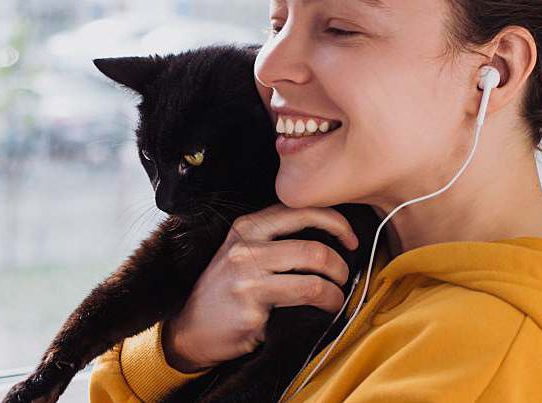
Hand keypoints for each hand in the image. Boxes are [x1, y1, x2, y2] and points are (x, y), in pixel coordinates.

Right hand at [162, 203, 358, 371]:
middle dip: (339, 265)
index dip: (335, 222)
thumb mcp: (242, 252)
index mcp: (247, 227)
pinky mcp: (253, 307)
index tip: (350, 239)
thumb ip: (276, 237)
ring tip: (335, 297)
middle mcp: (246, 248)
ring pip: (314, 278)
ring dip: (335, 291)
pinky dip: (324, 306)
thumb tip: (330, 233)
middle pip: (314, 248)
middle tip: (343, 276)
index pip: (300, 211)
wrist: (191, 330)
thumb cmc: (226, 291)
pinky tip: (322, 311)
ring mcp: (248, 278)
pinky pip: (304, 303)